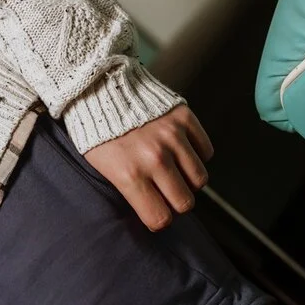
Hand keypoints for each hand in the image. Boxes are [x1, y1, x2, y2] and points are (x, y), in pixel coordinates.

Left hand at [85, 105, 213, 230]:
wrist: (99, 86)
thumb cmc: (98, 133)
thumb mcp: (103, 168)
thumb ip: (131, 192)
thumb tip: (156, 210)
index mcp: (130, 175)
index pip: (160, 218)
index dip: (159, 218)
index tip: (155, 211)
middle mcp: (155, 158)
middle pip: (185, 202)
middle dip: (177, 202)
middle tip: (166, 192)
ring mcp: (172, 137)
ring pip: (200, 179)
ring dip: (189, 180)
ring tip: (175, 171)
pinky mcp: (184, 118)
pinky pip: (206, 150)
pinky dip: (198, 155)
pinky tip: (182, 151)